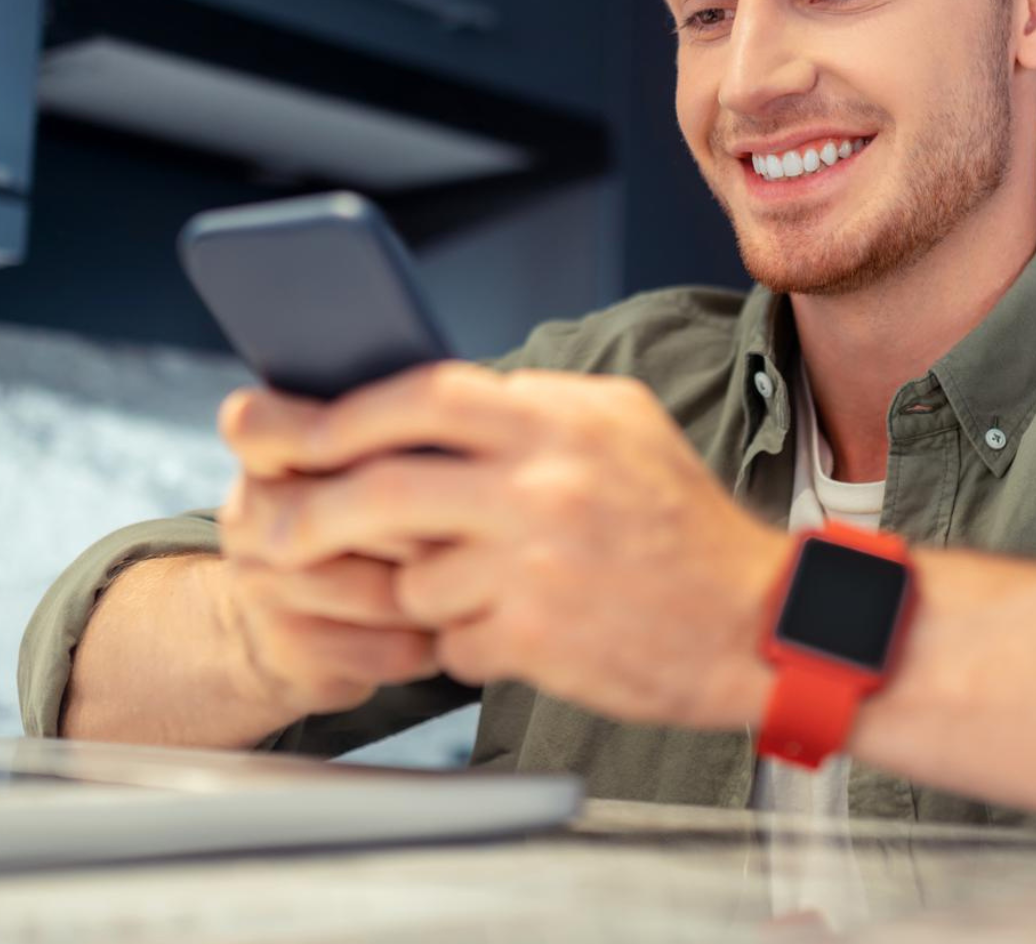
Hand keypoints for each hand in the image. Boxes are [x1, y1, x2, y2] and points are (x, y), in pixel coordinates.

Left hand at [219, 363, 788, 729]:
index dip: (341, 414)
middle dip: (312, 512)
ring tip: (473, 590)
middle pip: (383, 488)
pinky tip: (518, 631)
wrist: (763, 623)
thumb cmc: (684, 529)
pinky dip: (466, 641)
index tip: (289, 432)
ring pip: (414, 576)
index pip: (422, 394)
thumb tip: (421, 399)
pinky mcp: (539, 637)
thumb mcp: (619, 430)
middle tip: (272, 529)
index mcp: (563, 417)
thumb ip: (528, 409)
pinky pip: (453, 640)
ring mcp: (539, 563)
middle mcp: (547, 482)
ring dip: (420, 590)